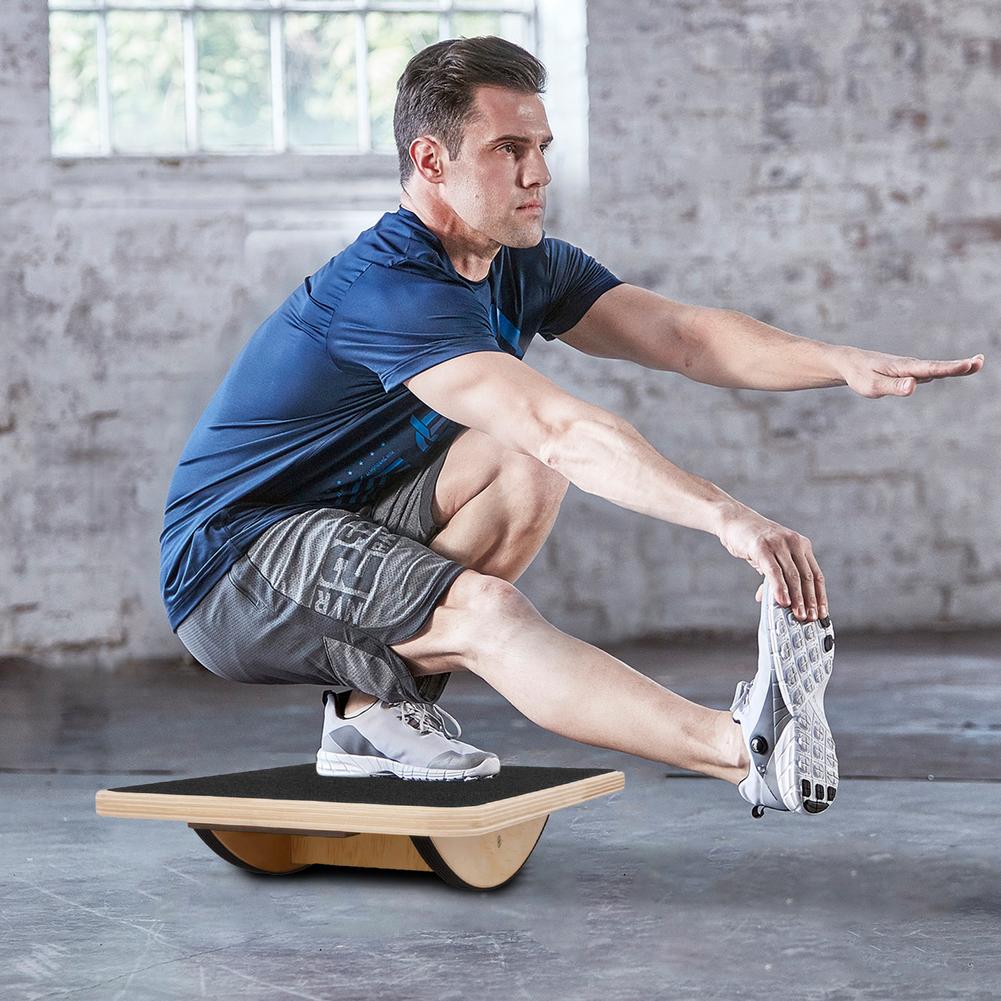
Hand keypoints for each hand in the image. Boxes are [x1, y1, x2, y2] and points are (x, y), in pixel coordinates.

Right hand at [716, 504, 826, 621]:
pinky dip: (779, 588)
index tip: (822, 612)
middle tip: (811, 618)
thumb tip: (776, 600)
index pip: (816, 574)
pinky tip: (782, 601)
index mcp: (801, 545)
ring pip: (793, 575)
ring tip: (798, 614)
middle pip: (807, 577)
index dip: (820, 595)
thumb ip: (776, 577)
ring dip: (797, 598)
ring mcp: (779, 543)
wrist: (734, 520)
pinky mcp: (762, 547)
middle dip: (810, 600)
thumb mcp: (771, 557)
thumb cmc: (753, 540)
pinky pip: (774, 571)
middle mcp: (794, 543)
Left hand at [841, 347, 984, 397]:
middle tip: (981, 361)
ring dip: (956, 367)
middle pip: (939, 367)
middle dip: (960, 366)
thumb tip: (913, 387)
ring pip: (936, 368)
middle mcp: (911, 366)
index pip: (931, 368)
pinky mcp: (908, 372)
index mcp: (904, 368)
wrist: (850, 364)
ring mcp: (911, 368)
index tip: (970, 364)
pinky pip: (930, 371)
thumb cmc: (860, 376)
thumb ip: (893, 386)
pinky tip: (956, 369)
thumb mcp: (872, 385)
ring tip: (975, 364)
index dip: (951, 368)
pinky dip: (946, 369)